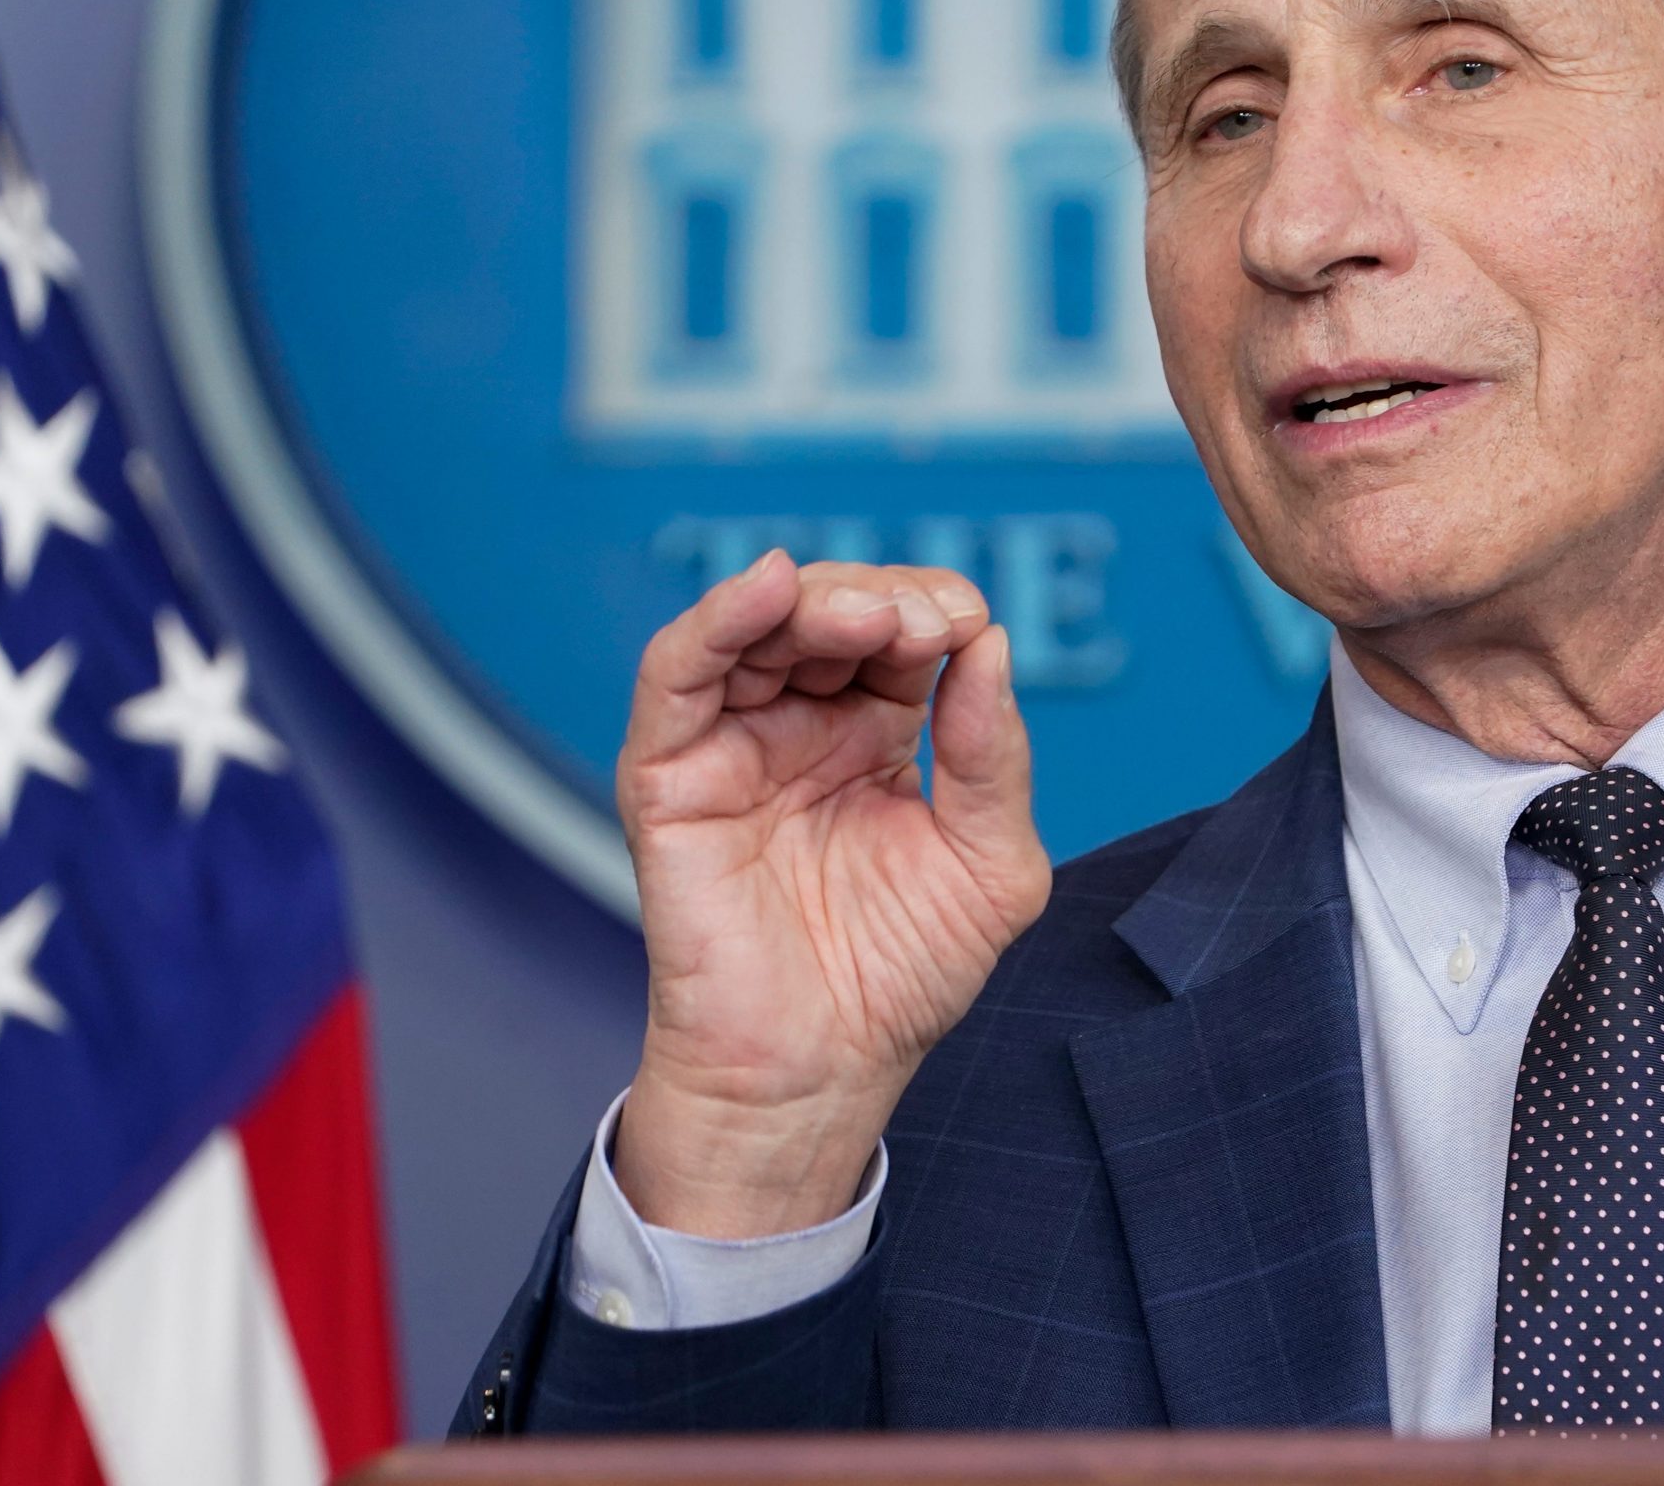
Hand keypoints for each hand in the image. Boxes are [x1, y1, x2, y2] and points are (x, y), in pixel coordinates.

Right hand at [610, 551, 1050, 1238]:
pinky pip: (677, 674)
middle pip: (833, 612)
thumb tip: (990, 645)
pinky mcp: (670, 775)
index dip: (936, 610)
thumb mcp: (991, 864)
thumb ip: (993, 756)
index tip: (969, 625)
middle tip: (924, 624)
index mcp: (879, 734)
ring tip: (869, 617)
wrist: (817, 1076)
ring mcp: (733, 744)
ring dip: (816, 599)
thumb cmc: (901, 980)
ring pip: (757, 625)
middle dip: (883, 600)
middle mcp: (803, 725)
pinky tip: (767, 587)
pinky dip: (716, 618)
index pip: (904, 633)